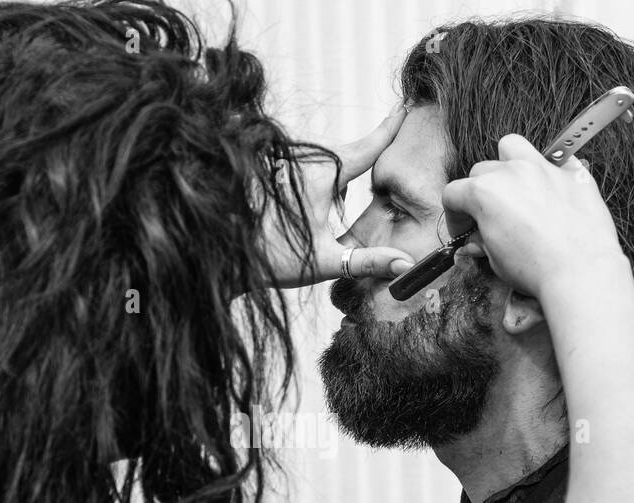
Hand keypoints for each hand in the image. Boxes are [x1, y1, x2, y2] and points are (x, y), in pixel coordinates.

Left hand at [262, 106, 415, 287]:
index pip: (367, 148)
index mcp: (323, 175)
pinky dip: (316, 187)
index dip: (388, 130)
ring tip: (316, 223)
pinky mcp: (272, 170)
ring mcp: (285, 163)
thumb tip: (407, 265)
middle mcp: (304, 161)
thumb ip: (369, 262)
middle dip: (359, 176)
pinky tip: (301, 216)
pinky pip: (307, 170)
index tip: (405, 106)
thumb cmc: (273, 258)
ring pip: (326, 166)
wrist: (225, 254)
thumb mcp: (327, 262)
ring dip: (333, 188)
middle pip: (348, 158)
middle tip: (352, 205)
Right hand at [442, 134, 626, 302]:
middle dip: (481, 194)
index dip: (454, 216)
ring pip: (513, 147)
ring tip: (516, 188)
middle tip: (490, 218)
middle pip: (482, 171)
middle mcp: (511, 172)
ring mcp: (543, 167)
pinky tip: (551, 192)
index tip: (464, 231)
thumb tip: (476, 241)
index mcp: (484, 192)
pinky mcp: (572, 172)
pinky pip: (555, 158)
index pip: (454, 193)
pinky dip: (548, 171)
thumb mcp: (496, 261)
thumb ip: (483, 242)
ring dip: (507, 163)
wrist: (580, 272)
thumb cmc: (536, 269)